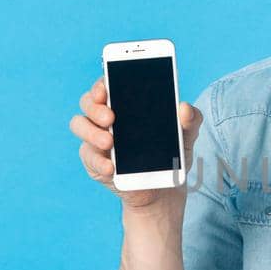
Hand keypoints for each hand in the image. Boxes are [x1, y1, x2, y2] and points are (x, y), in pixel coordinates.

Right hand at [70, 76, 202, 211]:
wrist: (164, 187)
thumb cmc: (170, 152)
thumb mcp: (185, 135)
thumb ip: (190, 119)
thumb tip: (185, 108)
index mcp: (124, 103)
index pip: (107, 85)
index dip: (102, 83)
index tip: (106, 87)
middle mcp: (105, 117)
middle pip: (87, 102)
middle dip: (95, 107)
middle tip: (111, 117)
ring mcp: (96, 139)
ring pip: (80, 126)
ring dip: (91, 132)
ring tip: (109, 142)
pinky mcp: (94, 162)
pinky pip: (88, 158)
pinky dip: (98, 162)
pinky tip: (111, 167)